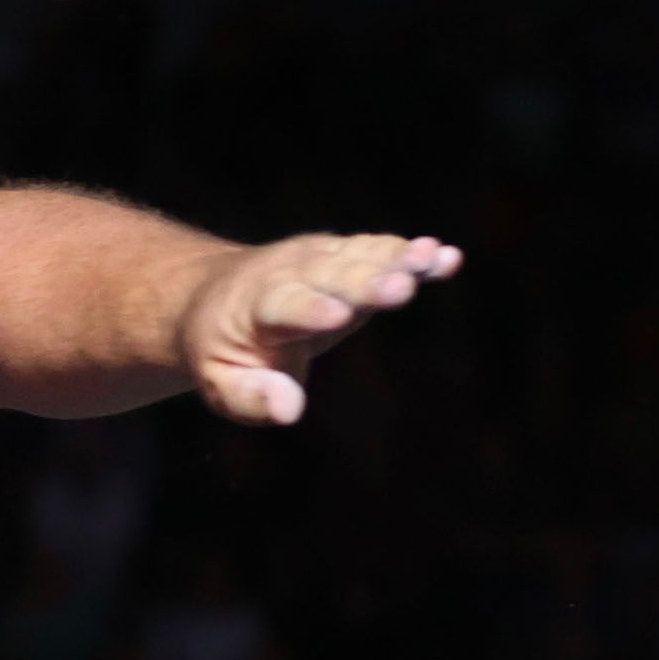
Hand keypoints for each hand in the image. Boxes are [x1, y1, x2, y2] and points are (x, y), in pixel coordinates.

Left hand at [179, 232, 464, 425]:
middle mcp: (289, 274)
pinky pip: (380, 250)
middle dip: (365, 282)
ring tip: (434, 258)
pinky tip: (447, 258)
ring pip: (361, 256)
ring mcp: (319, 259)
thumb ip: (248, 397)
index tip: (338, 315)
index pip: (285, 307)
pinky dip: (413, 254)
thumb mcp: (217, 383)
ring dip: (398, 258)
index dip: (311, 310)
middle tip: (400, 287)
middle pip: (332, 276)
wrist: (212, 295)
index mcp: (256, 309)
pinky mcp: (345, 254)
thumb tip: (288, 409)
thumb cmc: (220, 351)